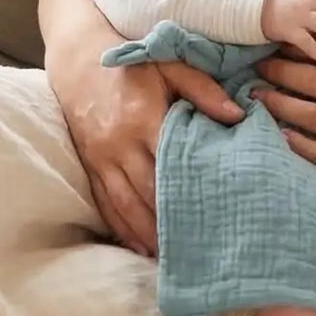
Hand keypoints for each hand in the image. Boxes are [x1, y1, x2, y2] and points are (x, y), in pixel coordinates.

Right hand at [56, 55, 242, 256]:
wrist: (77, 58)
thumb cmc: (132, 64)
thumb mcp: (169, 65)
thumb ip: (204, 90)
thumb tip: (238, 117)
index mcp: (143, 118)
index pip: (170, 165)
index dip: (189, 193)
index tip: (213, 216)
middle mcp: (119, 144)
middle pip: (148, 193)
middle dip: (171, 223)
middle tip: (199, 247)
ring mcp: (100, 158)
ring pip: (125, 206)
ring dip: (147, 234)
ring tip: (172, 257)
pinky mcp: (89, 165)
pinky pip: (104, 204)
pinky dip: (122, 228)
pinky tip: (139, 246)